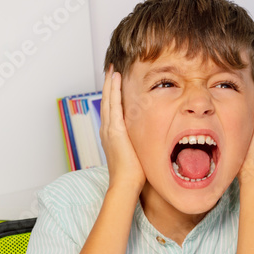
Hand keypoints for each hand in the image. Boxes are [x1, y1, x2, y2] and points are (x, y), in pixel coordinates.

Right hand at [101, 67, 145, 194]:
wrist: (125, 184)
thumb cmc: (132, 175)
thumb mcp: (134, 154)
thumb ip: (137, 144)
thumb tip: (146, 140)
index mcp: (111, 136)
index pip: (111, 111)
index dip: (112, 96)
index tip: (115, 84)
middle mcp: (107, 130)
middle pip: (106, 102)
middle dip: (108, 86)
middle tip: (111, 70)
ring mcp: (109, 129)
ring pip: (107, 100)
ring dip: (109, 84)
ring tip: (112, 69)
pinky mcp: (114, 129)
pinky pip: (113, 104)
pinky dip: (113, 90)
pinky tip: (115, 78)